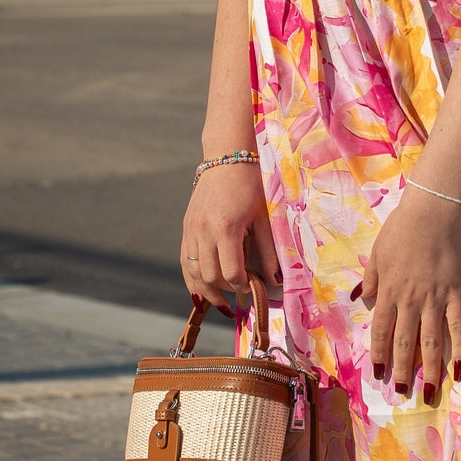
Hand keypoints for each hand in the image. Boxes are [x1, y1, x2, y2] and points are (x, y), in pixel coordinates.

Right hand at [181, 164, 280, 311]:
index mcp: (225, 228)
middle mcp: (203, 231)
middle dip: (225, 291)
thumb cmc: (250, 185)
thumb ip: (268, 250)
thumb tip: (275, 280)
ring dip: (206, 291)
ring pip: (192, 273)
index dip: (243, 286)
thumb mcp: (263, 217)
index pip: (231, 272)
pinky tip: (202, 290)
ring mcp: (191, 229)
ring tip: (221, 302)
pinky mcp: (186, 228)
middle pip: (209, 277)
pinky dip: (192, 278)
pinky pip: (185, 261)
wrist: (227, 158)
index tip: (254, 287)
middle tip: (240, 294)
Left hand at [358, 187, 460, 399]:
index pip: (382, 330)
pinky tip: (459, 369)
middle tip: (402, 392)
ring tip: (430, 392)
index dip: (380, 354)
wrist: (431, 213)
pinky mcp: (456, 294)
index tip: (379, 375)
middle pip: (405, 342)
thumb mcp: (378, 253)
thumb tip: (363, 299)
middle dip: (402, 369)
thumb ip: (371, 278)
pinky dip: (459, 350)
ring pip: (431, 342)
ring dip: (430, 370)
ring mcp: (435, 299)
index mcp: (389, 292)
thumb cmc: (401, 229)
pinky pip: (458, 327)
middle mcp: (410, 301)